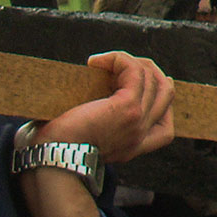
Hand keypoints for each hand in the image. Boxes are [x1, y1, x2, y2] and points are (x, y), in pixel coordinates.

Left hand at [34, 50, 175, 163]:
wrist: (51, 156)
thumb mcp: (88, 142)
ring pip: (152, 79)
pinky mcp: (128, 107)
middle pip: (165, 93)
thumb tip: (97, 96)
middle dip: (150, 73)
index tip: (141, 84)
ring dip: (130, 63)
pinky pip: (135, 71)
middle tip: (124, 64)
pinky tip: (97, 61)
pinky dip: (120, 60)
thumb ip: (103, 127)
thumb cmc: (57, 147)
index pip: (165, 128)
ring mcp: (138, 120)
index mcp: (133, 148)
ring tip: (105, 61)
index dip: (159, 101)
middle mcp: (141, 136)